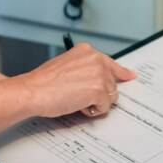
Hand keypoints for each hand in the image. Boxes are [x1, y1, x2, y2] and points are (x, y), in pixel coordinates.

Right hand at [16, 42, 137, 118]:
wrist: (33, 91)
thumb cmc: (43, 82)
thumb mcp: (65, 66)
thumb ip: (84, 69)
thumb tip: (96, 80)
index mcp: (86, 51)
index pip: (110, 63)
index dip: (120, 72)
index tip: (129, 75)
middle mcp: (96, 59)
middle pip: (111, 83)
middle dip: (99, 93)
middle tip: (79, 96)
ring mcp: (99, 74)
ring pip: (110, 96)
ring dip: (95, 102)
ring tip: (74, 98)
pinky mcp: (99, 90)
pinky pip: (104, 107)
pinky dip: (92, 111)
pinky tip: (77, 104)